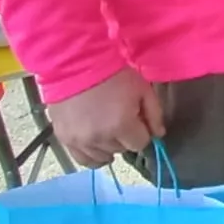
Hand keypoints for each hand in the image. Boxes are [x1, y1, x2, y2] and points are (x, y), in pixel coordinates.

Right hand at [46, 67, 163, 168]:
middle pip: (122, 149)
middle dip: (125, 136)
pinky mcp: (65, 139)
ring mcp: (80, 141)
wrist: (77, 64)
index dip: (141, 131)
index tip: (137, 120)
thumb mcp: (142, 89)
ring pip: (104, 157)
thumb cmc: (113, 75)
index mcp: (122, 125)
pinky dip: (92, 154)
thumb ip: (155, 114)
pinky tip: (96, 144)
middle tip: (119, 118)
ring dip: (109, 145)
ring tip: (106, 128)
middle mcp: (101, 138)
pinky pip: (83, 159)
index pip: (140, 144)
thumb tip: (158, 135)